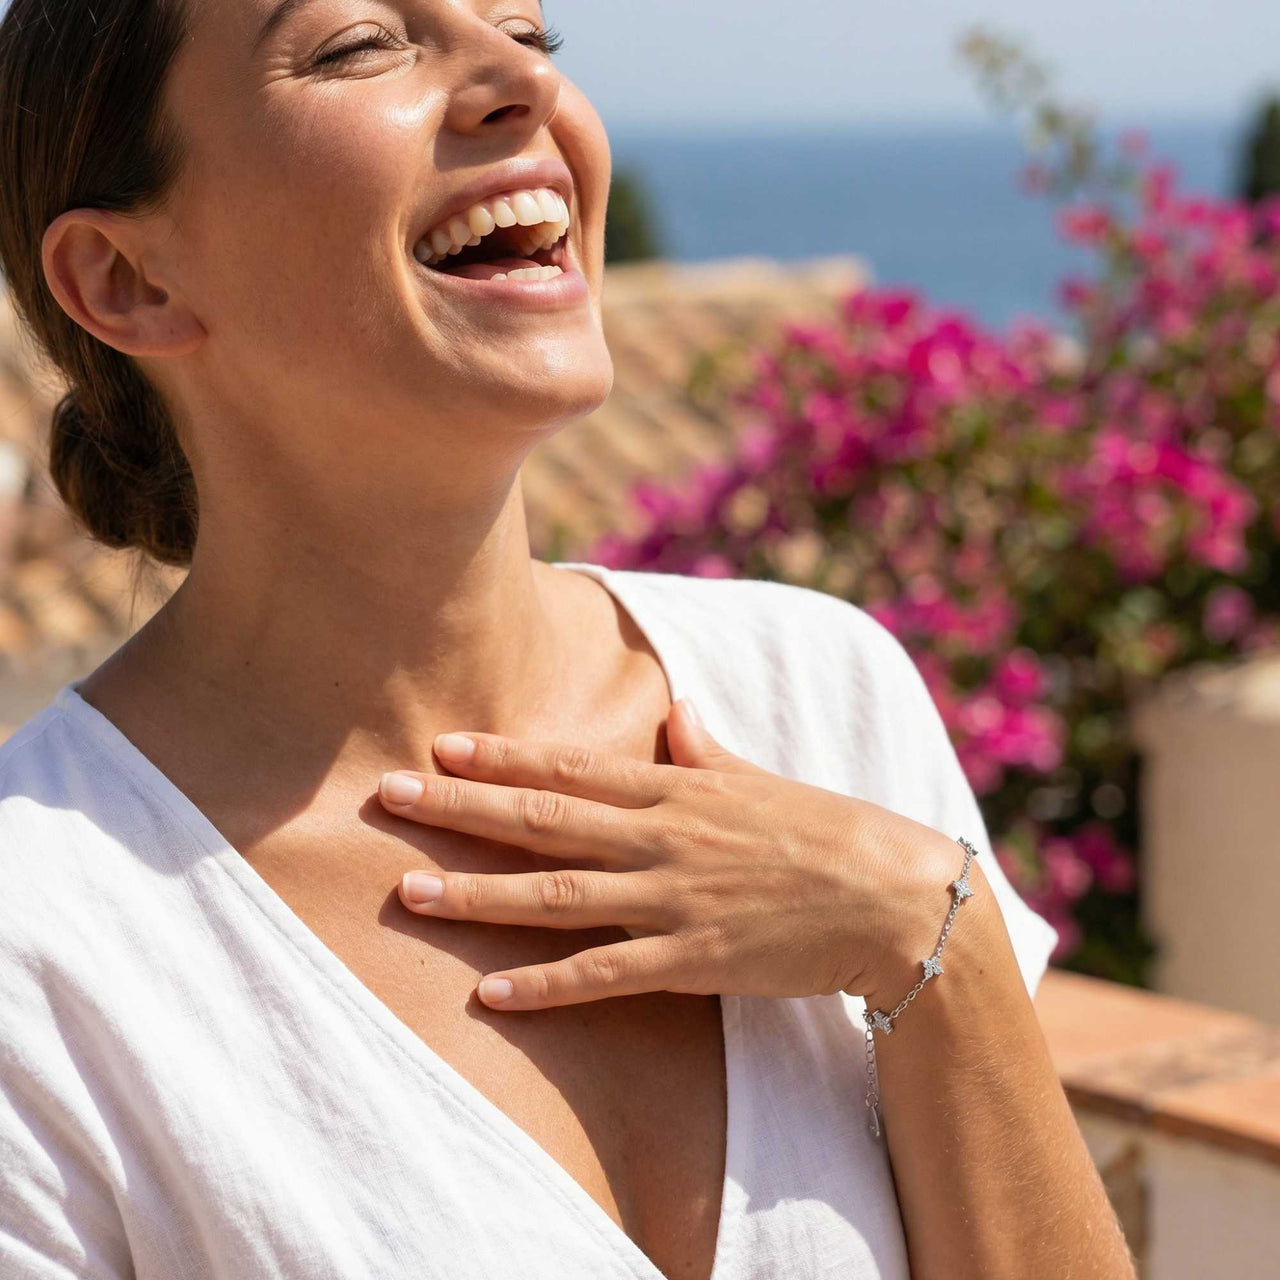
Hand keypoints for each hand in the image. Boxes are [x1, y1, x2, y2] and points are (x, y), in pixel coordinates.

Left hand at [377, 698, 965, 1010]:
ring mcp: (672, 898)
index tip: (443, 746)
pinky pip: (605, 975)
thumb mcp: (760, 780)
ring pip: (557, 893)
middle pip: (544, 820)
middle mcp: (662, 837)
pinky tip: (489, 993)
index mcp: (677, 790)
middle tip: (388, 795)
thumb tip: (676, 711)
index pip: (572, 769)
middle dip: (460, 809)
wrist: (893, 896)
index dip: (502, 759)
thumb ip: (706, 749)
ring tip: (409, 893)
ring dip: (478, 895)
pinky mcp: (692, 958)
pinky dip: (546, 984)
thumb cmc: (828, 831)